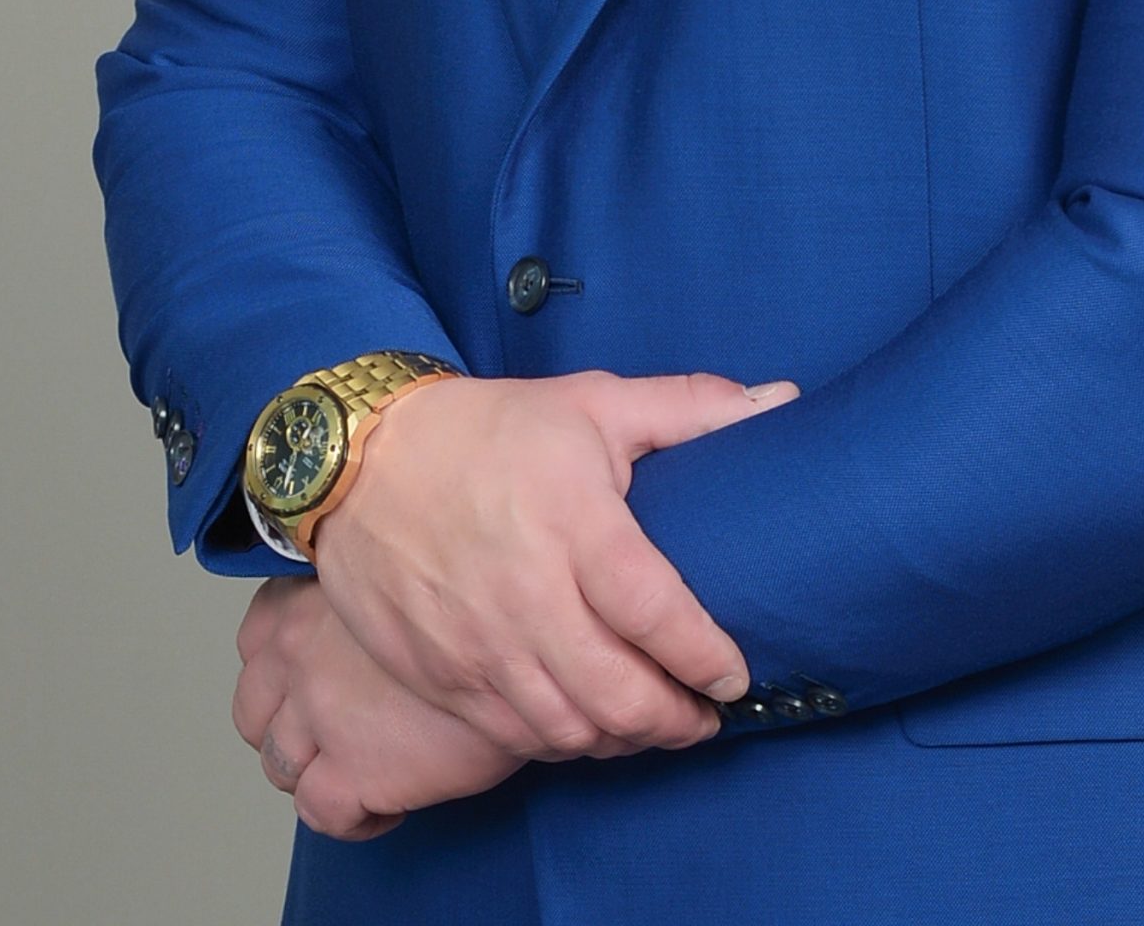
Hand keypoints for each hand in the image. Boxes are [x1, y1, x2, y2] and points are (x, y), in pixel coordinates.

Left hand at [234, 577, 521, 839]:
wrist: (533, 649)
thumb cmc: (489, 595)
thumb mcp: (421, 570)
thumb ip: (379, 590)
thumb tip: (379, 604)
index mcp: (314, 595)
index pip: (258, 635)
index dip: (280, 661)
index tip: (312, 669)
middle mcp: (300, 652)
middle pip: (253, 707)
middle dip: (284, 723)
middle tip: (332, 728)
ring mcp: (318, 715)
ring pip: (278, 763)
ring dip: (312, 771)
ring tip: (361, 768)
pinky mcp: (349, 772)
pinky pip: (319, 812)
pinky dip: (347, 817)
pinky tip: (385, 806)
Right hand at [311, 368, 800, 761]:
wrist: (362, 460)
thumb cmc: (490, 429)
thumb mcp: (595, 401)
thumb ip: (692, 408)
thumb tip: (780, 400)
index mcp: (575, 523)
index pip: (656, 613)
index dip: (706, 656)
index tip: (737, 675)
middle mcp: (528, 596)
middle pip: (618, 693)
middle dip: (676, 719)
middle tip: (706, 715)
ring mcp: (480, 646)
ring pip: (569, 728)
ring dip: (623, 739)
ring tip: (654, 724)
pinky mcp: (442, 676)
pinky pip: (516, 735)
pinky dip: (562, 742)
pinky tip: (587, 725)